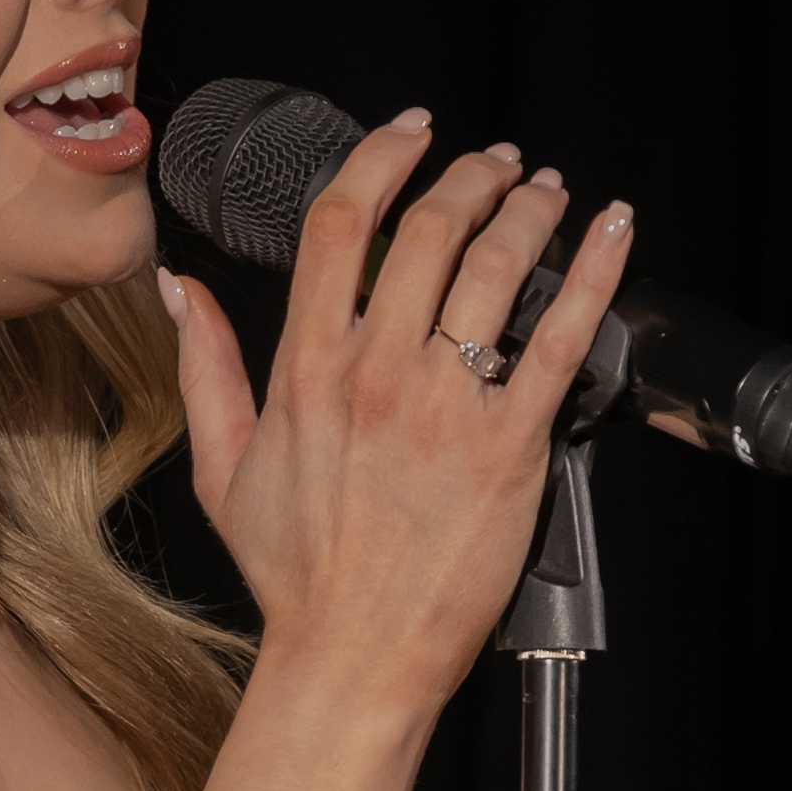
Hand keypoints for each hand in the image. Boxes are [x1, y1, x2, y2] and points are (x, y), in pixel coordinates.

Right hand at [161, 121, 636, 714]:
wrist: (352, 657)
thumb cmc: (296, 576)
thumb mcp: (221, 468)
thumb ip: (205, 368)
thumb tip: (178, 291)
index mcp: (307, 369)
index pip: (340, 225)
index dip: (382, 158)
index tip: (412, 132)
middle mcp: (376, 374)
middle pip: (429, 228)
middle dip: (473, 174)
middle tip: (501, 162)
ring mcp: (445, 408)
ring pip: (497, 267)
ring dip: (531, 210)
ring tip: (549, 193)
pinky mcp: (508, 448)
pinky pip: (561, 338)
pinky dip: (595, 273)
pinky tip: (613, 232)